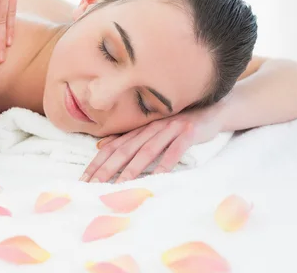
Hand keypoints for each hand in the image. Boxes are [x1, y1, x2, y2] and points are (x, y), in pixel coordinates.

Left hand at [80, 105, 224, 183]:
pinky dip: (165, 164)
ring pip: (146, 151)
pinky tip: (157, 178)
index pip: (112, 147)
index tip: (84, 179)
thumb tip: (99, 147)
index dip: (97, 163)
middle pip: (124, 150)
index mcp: (138, 129)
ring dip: (132, 169)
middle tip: (94, 185)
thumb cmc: (176, 126)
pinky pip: (174, 151)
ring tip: (119, 185)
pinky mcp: (188, 133)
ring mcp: (169, 129)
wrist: (211, 111)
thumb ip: (127, 139)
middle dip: (107, 169)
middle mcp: (150, 128)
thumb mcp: (149, 131)